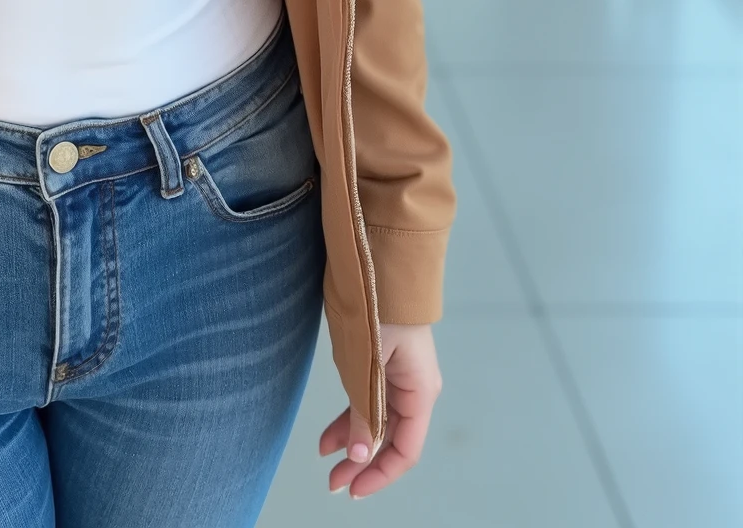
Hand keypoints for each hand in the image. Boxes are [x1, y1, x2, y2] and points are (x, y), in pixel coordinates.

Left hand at [321, 323, 441, 498]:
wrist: (376, 259)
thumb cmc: (377, 310)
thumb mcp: (368, 365)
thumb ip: (366, 412)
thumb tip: (361, 456)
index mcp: (419, 392)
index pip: (405, 450)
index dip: (380, 474)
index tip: (353, 488)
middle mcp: (413, 389)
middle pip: (390, 439)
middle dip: (362, 464)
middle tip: (333, 483)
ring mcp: (398, 376)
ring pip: (377, 421)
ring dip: (354, 443)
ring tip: (326, 462)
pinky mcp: (382, 364)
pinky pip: (368, 401)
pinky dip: (350, 418)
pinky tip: (329, 436)